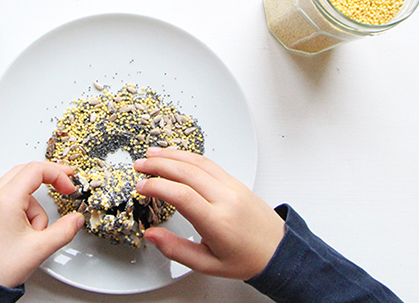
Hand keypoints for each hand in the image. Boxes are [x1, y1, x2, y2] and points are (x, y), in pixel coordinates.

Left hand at [0, 161, 84, 287]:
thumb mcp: (39, 249)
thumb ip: (64, 231)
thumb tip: (75, 219)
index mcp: (5, 200)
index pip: (35, 170)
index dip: (57, 174)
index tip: (69, 185)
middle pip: (25, 172)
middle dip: (47, 179)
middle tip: (64, 186)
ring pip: (19, 188)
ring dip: (33, 205)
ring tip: (33, 233)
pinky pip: (9, 198)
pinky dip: (22, 208)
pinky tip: (24, 230)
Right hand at [134, 147, 284, 279]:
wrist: (279, 252)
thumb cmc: (246, 259)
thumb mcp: (207, 264)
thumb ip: (176, 250)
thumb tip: (151, 234)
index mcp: (218, 222)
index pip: (183, 196)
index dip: (158, 187)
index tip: (141, 187)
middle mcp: (226, 200)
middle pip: (187, 173)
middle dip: (159, 165)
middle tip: (140, 165)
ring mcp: (232, 187)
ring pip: (198, 162)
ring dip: (172, 155)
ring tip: (151, 155)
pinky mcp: (236, 181)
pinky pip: (209, 163)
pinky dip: (188, 156)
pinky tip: (175, 156)